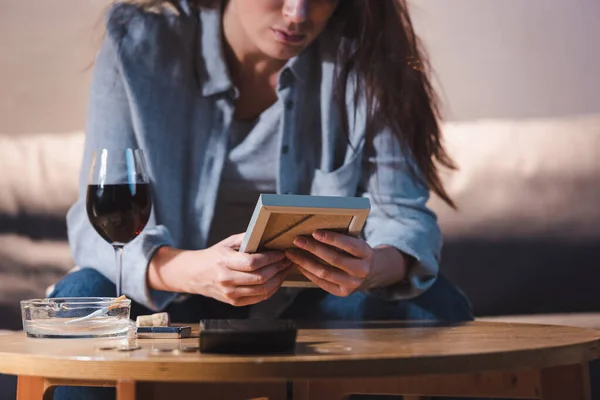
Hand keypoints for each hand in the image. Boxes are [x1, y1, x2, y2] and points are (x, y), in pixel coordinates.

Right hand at [149, 233, 291, 305]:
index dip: (271, 258)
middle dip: (279, 268)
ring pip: (262, 290)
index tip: (281, 252)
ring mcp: (230, 294)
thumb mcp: (227, 243)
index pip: (253, 263)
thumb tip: (269, 236)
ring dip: (278, 279)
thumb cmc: (213, 256)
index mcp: (224, 262)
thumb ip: (247, 239)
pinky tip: (277, 280)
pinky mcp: (234, 303)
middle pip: (260, 278)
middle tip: (288, 260)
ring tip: (285, 270)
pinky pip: (259, 298)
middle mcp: (227, 280)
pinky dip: (272, 290)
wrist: (194, 275)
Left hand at [285, 230, 374, 296]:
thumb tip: (314, 232)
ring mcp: (352, 284)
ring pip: (325, 273)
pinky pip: (322, 283)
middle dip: (313, 248)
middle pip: (334, 259)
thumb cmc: (358, 252)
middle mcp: (361, 270)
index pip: (348, 245)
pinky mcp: (343, 292)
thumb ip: (342, 238)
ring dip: (305, 262)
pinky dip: (308, 273)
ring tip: (292, 253)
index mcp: (366, 253)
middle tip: (297, 240)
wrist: (373, 272)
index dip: (331, 239)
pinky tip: (298, 265)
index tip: (315, 232)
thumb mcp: (357, 242)